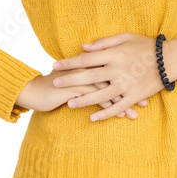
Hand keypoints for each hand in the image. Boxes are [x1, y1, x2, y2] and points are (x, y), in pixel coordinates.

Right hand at [16, 67, 147, 118]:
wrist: (32, 89)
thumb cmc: (53, 82)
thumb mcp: (71, 73)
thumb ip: (86, 67)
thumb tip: (101, 72)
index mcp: (88, 62)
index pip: (112, 66)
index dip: (128, 75)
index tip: (141, 85)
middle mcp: (86, 69)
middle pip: (115, 77)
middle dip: (131, 90)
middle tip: (144, 101)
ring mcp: (81, 79)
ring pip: (108, 89)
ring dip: (123, 102)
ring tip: (135, 113)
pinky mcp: (75, 91)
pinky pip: (97, 99)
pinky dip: (109, 108)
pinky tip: (118, 115)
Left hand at [51, 32, 165, 121]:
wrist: (170, 60)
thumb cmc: (146, 45)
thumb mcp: (125, 37)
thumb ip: (104, 43)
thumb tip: (83, 47)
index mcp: (114, 54)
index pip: (86, 59)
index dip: (70, 62)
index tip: (56, 65)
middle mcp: (118, 69)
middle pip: (90, 76)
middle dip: (71, 80)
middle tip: (55, 83)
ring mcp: (126, 84)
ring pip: (101, 94)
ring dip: (84, 100)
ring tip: (69, 103)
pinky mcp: (134, 96)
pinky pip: (118, 106)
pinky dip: (105, 113)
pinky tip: (92, 117)